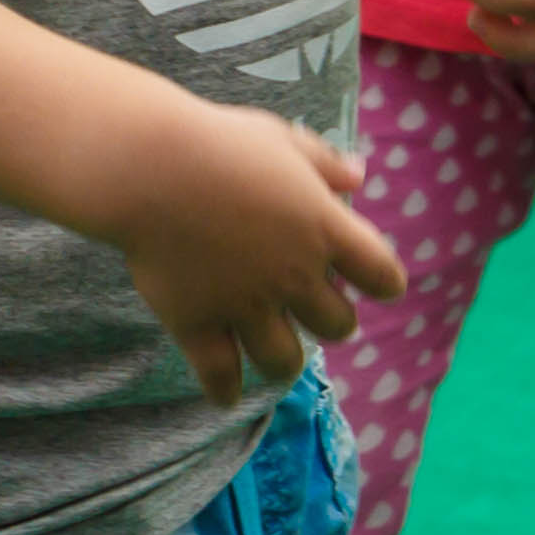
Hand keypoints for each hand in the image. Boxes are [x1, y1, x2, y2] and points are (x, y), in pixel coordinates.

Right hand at [108, 95, 407, 400]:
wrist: (150, 166)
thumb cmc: (218, 142)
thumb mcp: (280, 139)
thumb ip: (323, 163)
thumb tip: (359, 177)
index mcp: (323, 227)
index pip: (380, 273)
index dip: (384, 282)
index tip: (379, 285)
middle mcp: (293, 275)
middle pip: (338, 325)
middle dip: (331, 319)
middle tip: (312, 308)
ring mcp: (246, 305)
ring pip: (286, 361)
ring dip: (286, 360)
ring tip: (277, 354)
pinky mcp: (199, 325)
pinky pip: (220, 376)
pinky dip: (225, 391)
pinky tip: (227, 395)